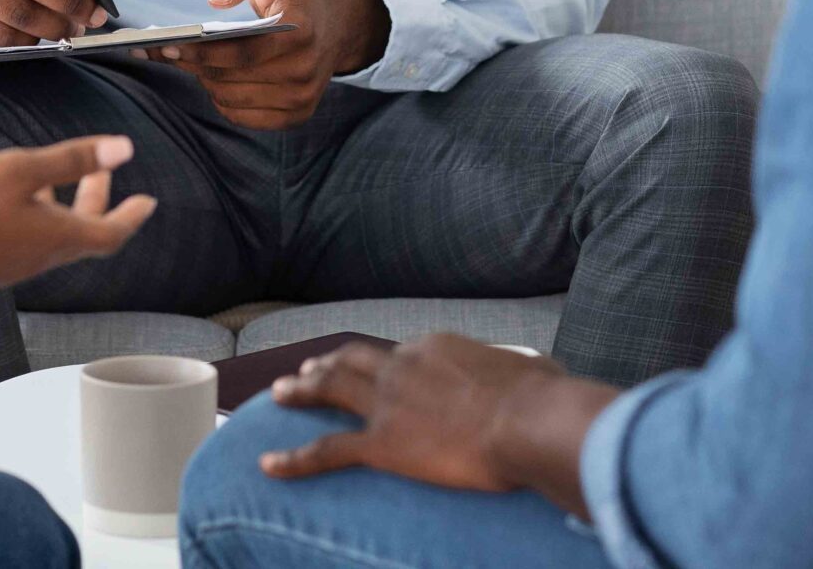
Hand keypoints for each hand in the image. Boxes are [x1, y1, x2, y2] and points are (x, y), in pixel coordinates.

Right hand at [0, 135, 157, 293]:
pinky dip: (38, 216)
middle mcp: (42, 257)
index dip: (131, 216)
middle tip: (106, 173)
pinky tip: (18, 196)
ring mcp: (15, 265)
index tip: (147, 202)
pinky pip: (28, 241)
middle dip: (98, 199)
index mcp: (58, 237)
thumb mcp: (22, 170)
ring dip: (66, 206)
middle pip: (84, 232)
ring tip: (61, 176)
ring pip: (55, 236)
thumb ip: (72, 160)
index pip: (110, 233)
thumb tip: (124, 149)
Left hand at [155, 0, 389, 129]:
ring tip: (188, 60)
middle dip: (193, 64)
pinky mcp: (296, 115)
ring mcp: (302, 98)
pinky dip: (221, 98)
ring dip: (205, 80)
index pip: (243, 52)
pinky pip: (241, 116)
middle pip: (232, 79)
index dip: (202, 51)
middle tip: (165, 50)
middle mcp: (306, 71)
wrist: (336, 23)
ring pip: (231, 100)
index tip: (168, 44)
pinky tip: (213, 77)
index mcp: (302, 32)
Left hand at [263, 335, 614, 517]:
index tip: (378, 369)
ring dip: (302, 390)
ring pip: (331, 389)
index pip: (401, 353)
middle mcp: (404, 366)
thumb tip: (543, 373)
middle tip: (307, 368)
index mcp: (437, 348)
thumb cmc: (543, 399)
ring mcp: (389, 403)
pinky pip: (326, 451)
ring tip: (281, 393)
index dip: (383, 362)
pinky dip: (294, 458)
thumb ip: (526, 371)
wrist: (529, 421)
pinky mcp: (382, 443)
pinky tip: (269, 464)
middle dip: (327, 363)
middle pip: (354, 360)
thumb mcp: (535, 370)